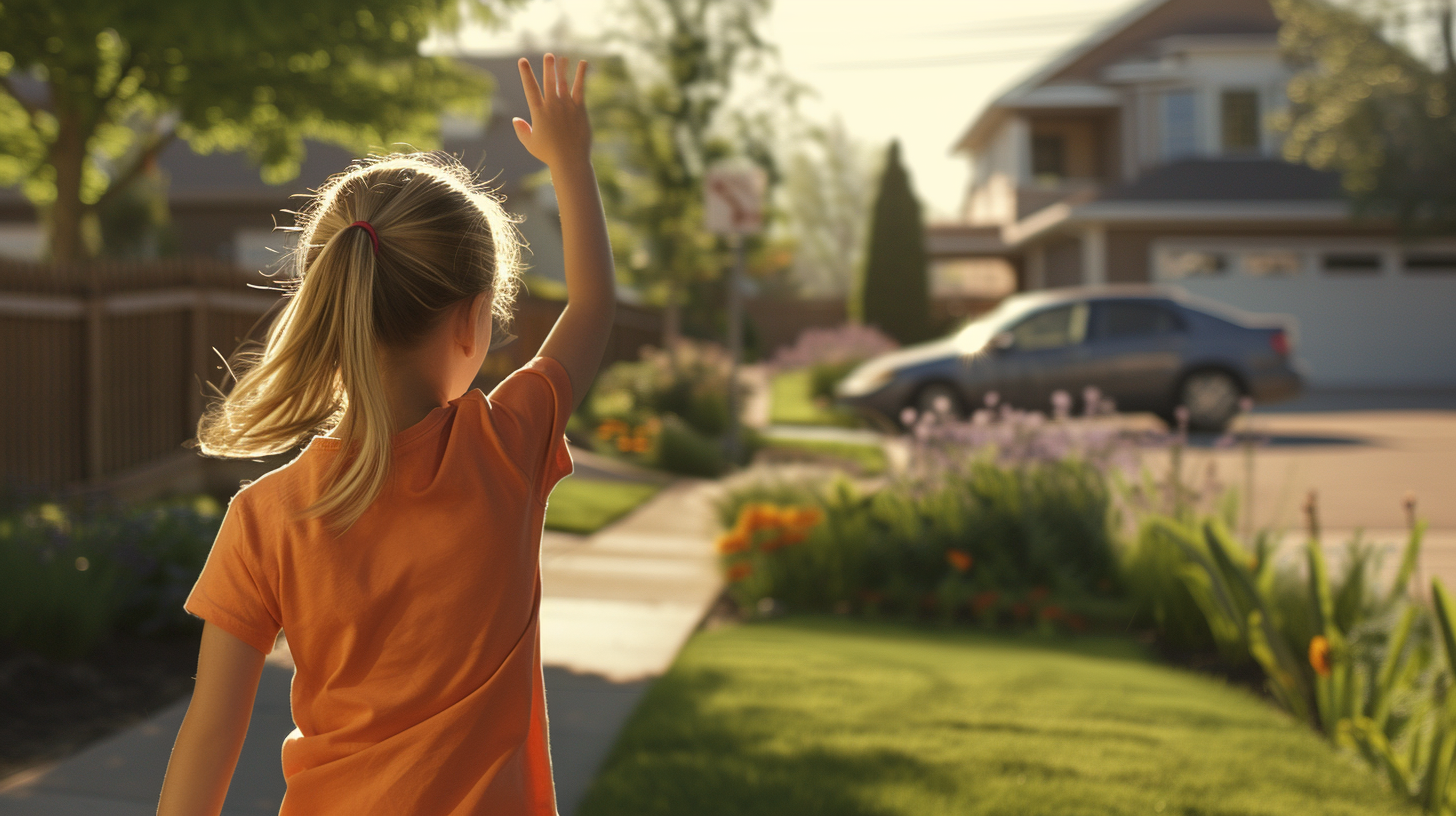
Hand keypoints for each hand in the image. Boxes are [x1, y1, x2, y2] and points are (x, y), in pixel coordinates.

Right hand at [513, 54, 590, 168]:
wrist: (569, 160)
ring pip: (564, 82)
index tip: (522, 61)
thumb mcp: (530, 143)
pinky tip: (583, 63)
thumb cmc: (549, 154)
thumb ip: (522, 130)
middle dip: (548, 67)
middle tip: (548, 55)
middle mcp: (552, 105)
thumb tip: (515, 119)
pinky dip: (581, 75)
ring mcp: (567, 106)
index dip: (526, 73)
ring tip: (562, 57)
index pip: (530, 88)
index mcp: (538, 112)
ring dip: (563, 68)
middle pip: (549, 81)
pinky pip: (580, 88)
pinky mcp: (580, 109)